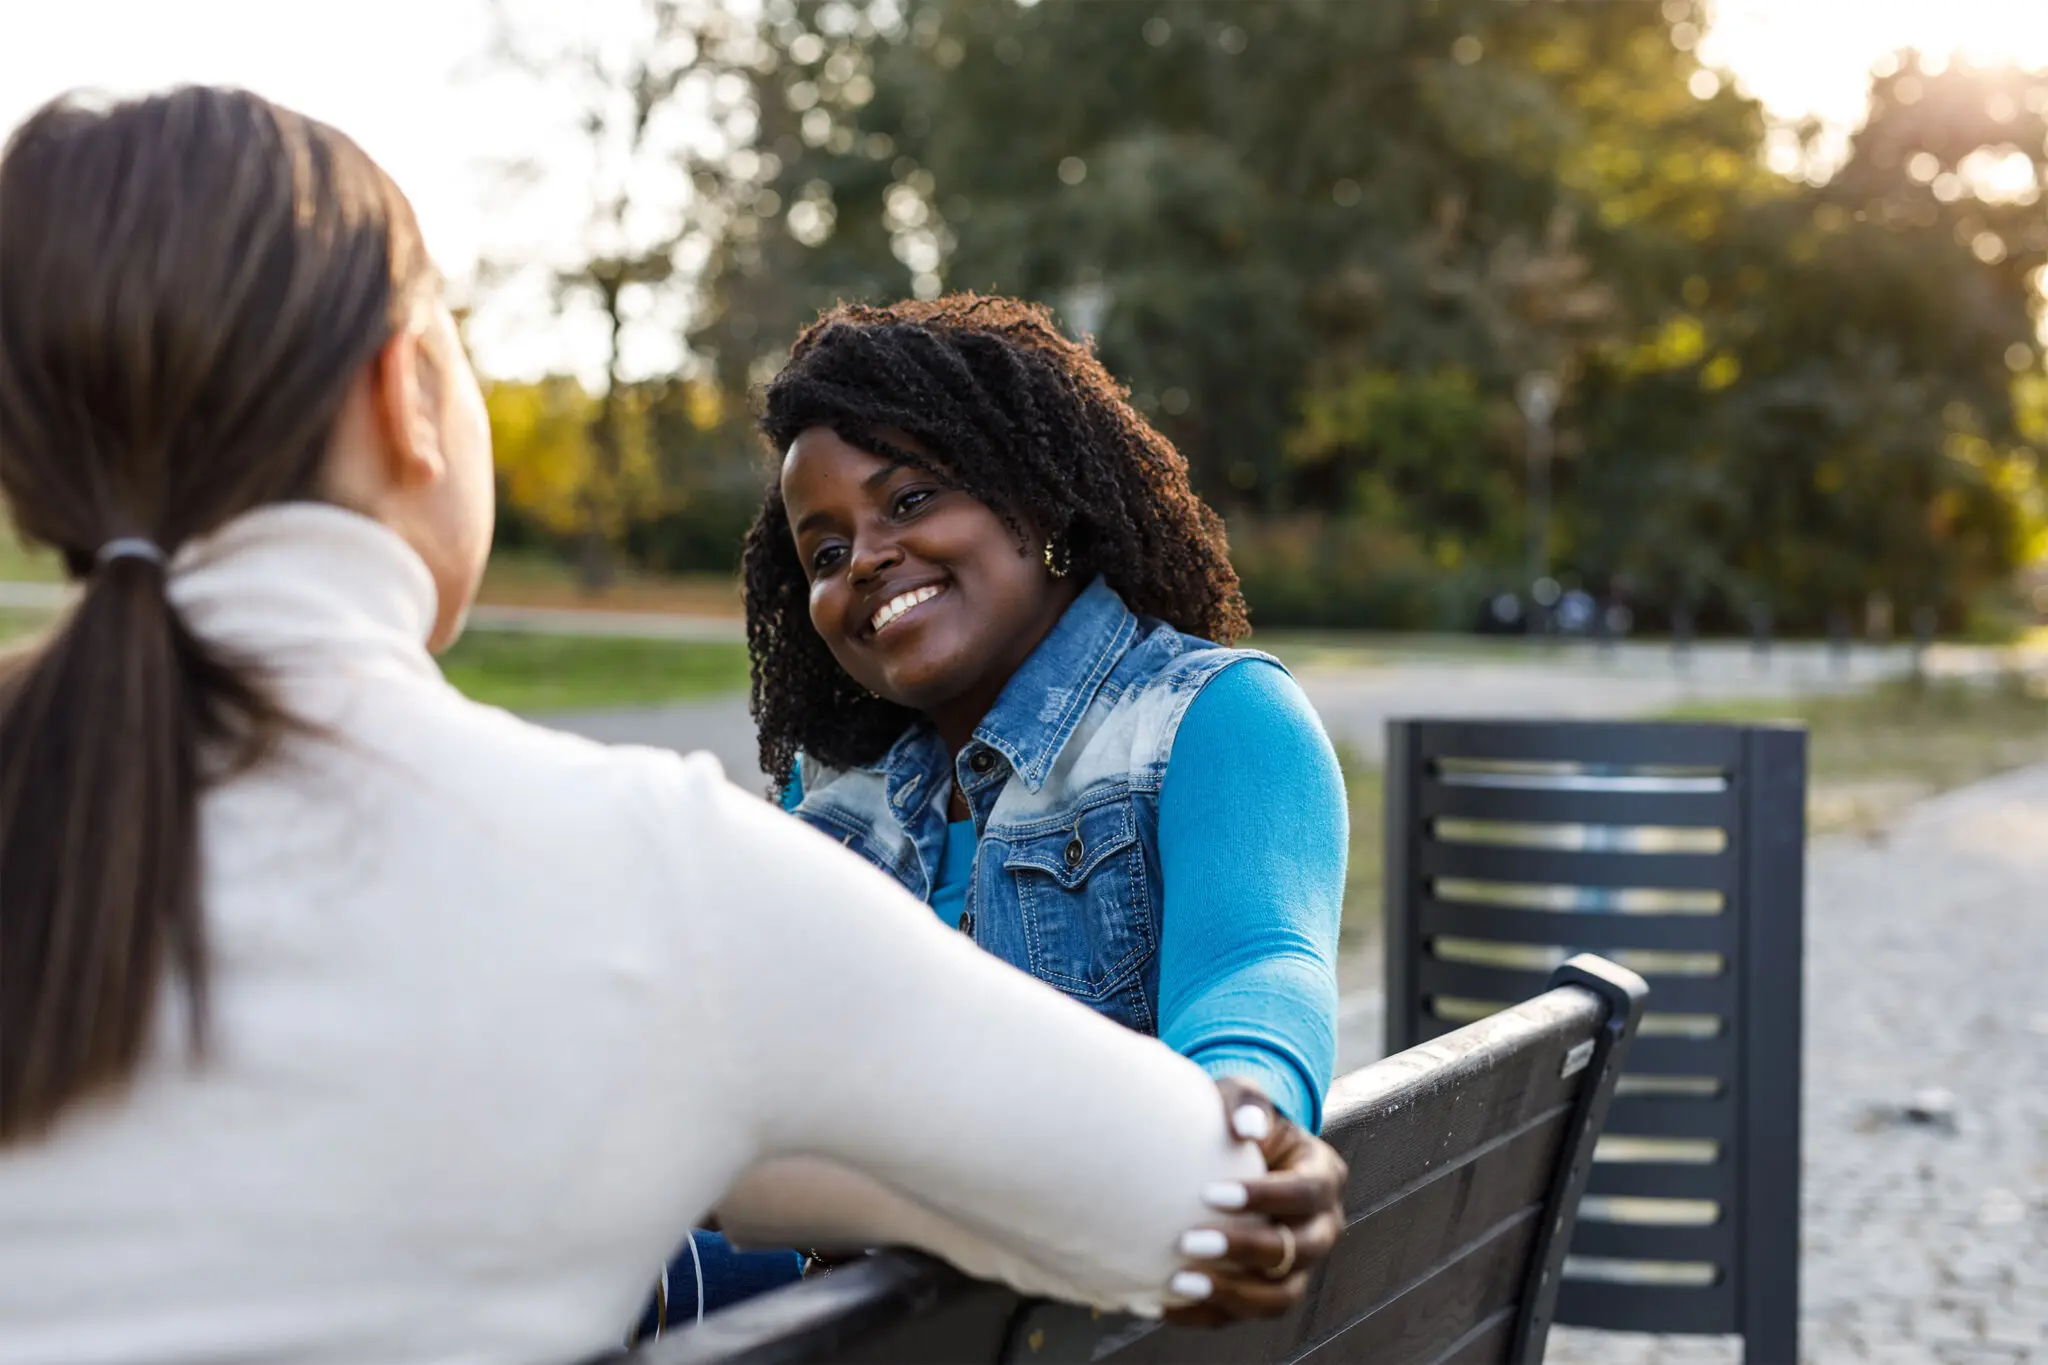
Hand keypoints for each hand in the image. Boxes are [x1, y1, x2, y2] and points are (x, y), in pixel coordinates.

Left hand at [1163, 1077, 1348, 1328]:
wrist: (1232, 1153)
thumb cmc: (1238, 1121)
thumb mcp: (1244, 1097)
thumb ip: (1247, 1102)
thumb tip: (1246, 1126)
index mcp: (1323, 1176)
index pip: (1305, 1193)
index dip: (1264, 1197)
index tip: (1210, 1193)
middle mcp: (1321, 1227)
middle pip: (1298, 1251)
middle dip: (1245, 1249)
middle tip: (1190, 1242)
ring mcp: (1299, 1266)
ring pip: (1279, 1297)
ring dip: (1230, 1295)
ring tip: (1179, 1284)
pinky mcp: (1269, 1291)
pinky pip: (1245, 1314)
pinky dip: (1205, 1314)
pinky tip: (1160, 1304)